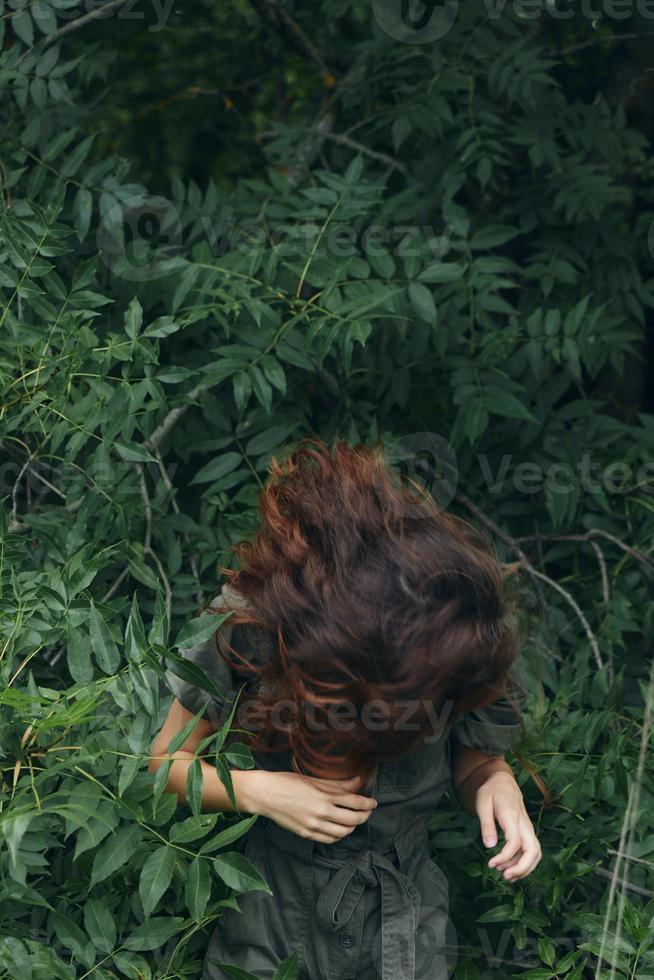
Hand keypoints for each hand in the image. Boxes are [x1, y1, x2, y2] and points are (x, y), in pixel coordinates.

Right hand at [237, 770, 377, 843]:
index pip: (355, 802)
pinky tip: (341, 828)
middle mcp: (321, 813)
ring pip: (343, 832)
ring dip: (353, 826)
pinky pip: (330, 839)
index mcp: (324, 796)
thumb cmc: (287, 782)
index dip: (367, 803)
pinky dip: (339, 835)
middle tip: (368, 811)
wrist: (266, 795)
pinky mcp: (306, 834)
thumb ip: (337, 784)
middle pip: (353, 819)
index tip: (373, 802)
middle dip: (364, 816)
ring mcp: (313, 826)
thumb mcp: (314, 779)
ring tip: (355, 819)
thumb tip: (357, 782)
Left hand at [475, 770, 541, 881]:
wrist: (504, 783)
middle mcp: (524, 824)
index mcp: (512, 815)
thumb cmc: (491, 792)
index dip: (505, 857)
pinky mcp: (528, 833)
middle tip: (505, 876)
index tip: (491, 864)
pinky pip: (532, 851)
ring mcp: (528, 828)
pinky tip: (510, 870)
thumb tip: (489, 846)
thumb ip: (486, 824)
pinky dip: (525, 864)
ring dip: (524, 869)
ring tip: (506, 876)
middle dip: (522, 868)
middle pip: (533, 850)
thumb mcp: (482, 803)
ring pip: (536, 853)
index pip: (515, 842)